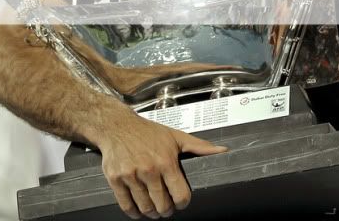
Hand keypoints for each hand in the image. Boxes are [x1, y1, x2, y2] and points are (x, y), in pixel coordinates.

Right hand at [99, 113, 227, 218]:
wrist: (118, 126)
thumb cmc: (147, 132)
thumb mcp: (176, 136)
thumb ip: (199, 146)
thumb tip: (222, 150)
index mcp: (166, 161)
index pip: (180, 195)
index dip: (183, 202)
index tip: (181, 201)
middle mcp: (149, 170)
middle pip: (162, 205)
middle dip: (167, 209)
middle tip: (167, 206)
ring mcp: (131, 176)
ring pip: (145, 208)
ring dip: (152, 213)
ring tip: (154, 208)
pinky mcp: (116, 180)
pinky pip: (126, 206)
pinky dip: (134, 213)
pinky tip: (139, 209)